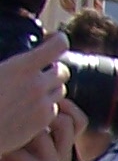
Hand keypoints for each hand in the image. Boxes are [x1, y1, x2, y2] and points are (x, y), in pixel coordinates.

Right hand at [0, 34, 66, 157]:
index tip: (54, 40)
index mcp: (22, 66)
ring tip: (32, 90)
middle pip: (63, 71)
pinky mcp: (43, 120)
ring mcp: (42, 103)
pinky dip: (46, 106)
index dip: (59, 41)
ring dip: (51, 89)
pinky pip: (54, 109)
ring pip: (61, 91)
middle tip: (42, 71)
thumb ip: (11, 65)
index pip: (58, 46)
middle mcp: (37, 84)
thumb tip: (19, 61)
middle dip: (54, 69)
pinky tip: (29, 107)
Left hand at [0, 100, 77, 160]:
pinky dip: (11, 141)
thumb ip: (33, 121)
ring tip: (7, 131)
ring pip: (46, 130)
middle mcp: (63, 154)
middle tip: (20, 113)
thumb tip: (31, 90)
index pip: (79, 119)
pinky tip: (3, 147)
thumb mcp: (26, 137)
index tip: (40, 97)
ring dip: (23, 126)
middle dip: (42, 112)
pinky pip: (28, 143)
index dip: (64, 105)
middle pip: (67, 121)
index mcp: (63, 144)